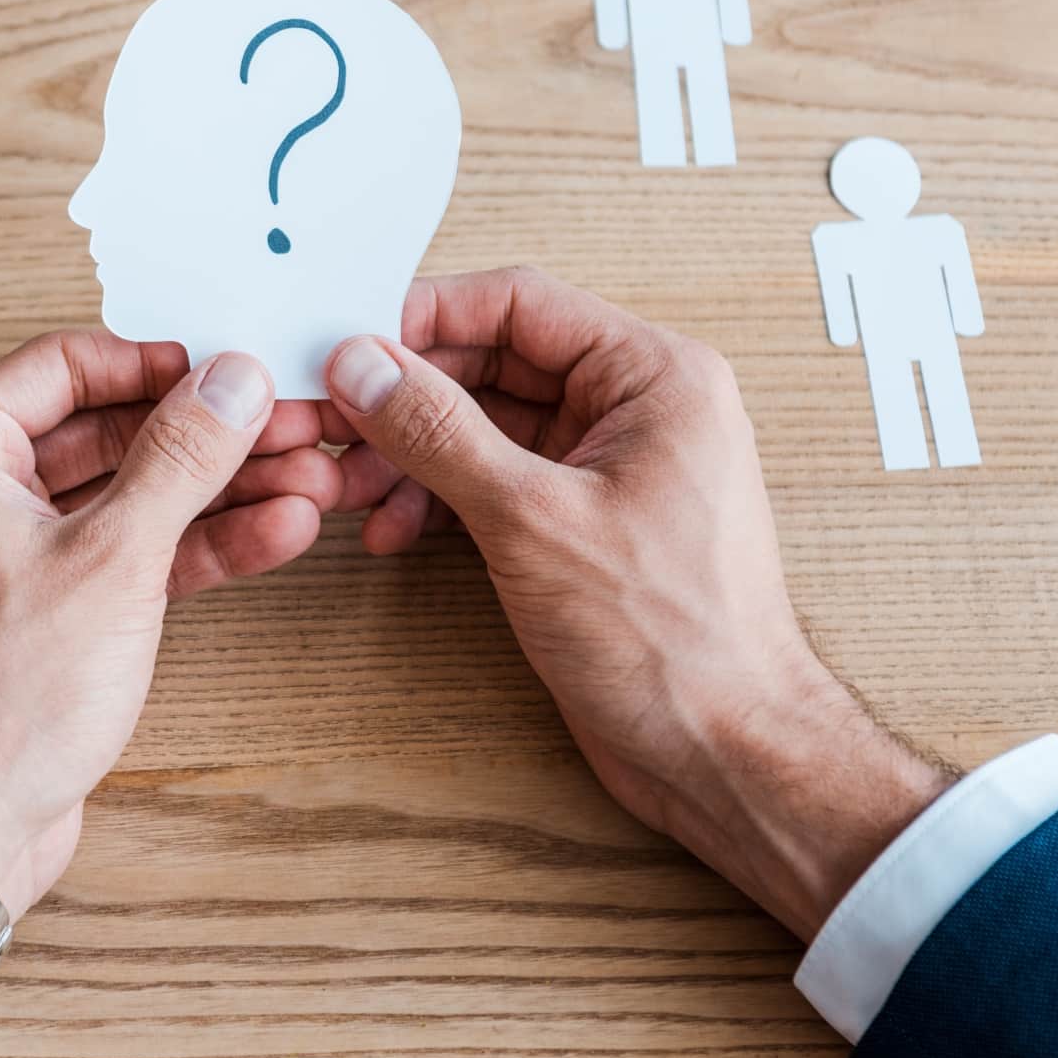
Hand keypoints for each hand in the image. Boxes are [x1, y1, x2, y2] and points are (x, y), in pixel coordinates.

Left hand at [0, 332, 338, 1001]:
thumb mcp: (111, 559)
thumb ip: (179, 459)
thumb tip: (231, 381)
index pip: (65, 366)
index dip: (159, 362)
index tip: (234, 367)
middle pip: (107, 430)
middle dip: (208, 433)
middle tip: (295, 424)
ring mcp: (7, 554)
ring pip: (128, 496)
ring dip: (219, 490)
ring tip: (314, 478)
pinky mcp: (45, 612)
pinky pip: (126, 555)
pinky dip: (195, 546)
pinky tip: (277, 531)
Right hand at [321, 268, 953, 940]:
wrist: (726, 754)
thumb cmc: (675, 641)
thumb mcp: (534, 520)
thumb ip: (440, 433)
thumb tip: (366, 366)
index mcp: (655, 377)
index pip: (519, 303)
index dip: (424, 316)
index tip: (348, 341)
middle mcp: (636, 409)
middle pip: (493, 361)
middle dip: (405, 393)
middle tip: (331, 417)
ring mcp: (608, 467)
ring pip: (484, 424)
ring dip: (410, 451)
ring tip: (349, 485)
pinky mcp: (582, 523)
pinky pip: (494, 480)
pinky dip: (439, 497)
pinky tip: (394, 528)